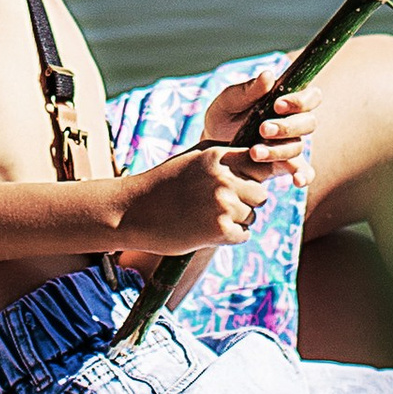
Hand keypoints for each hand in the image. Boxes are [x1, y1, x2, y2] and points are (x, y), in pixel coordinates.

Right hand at [111, 140, 282, 260]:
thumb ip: (224, 157)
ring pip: (251, 216)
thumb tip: (259, 159)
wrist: (132, 212)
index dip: (255, 176)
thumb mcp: (192, 158)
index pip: (259, 163)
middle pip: (260, 193)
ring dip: (236, 220)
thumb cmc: (163, 184)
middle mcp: (223, 178)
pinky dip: (230, 237)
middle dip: (246, 201)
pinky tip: (207, 231)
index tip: (244, 184)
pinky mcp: (220, 230)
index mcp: (217, 156)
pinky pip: (243, 235)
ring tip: (206, 217)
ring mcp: (222, 204)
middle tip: (219, 206)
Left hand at [199, 73, 312, 178]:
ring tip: (254, 152)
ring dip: (278, 150)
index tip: (277, 105)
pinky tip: (297, 181)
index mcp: (285, 101)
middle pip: (308, 123)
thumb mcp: (229, 101)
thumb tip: (269, 75)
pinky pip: (304, 171)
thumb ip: (248, 90)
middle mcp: (293, 122)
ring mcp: (290, 145)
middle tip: (262, 129)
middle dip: (286, 127)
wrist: (211, 148)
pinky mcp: (285, 165)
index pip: (310, 97)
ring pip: (298, 147)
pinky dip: (304, 176)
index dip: (299, 101)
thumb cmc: (223, 117)